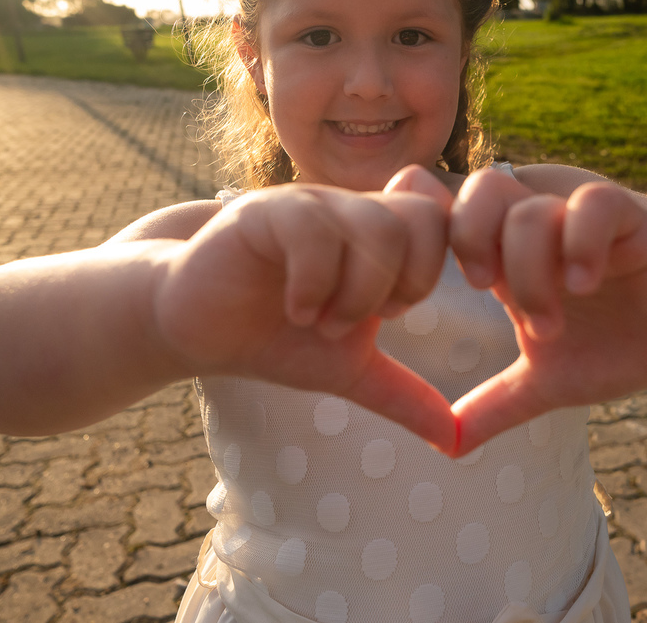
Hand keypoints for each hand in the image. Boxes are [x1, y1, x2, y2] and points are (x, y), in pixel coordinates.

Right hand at [151, 179, 458, 452]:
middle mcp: (350, 210)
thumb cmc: (274, 336)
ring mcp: (310, 206)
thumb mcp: (348, 369)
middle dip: (403, 283)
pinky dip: (314, 282)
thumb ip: (404, 394)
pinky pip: (314, 230)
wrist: (192, 324)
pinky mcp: (264, 212)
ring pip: (376, 224)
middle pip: (420, 219)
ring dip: (360, 289)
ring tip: (323, 322)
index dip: (431, 271)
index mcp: (378, 237)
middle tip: (362, 321)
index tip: (394, 314)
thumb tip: (455, 441)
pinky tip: (297, 311)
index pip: (440, 223)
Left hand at [442, 169, 646, 453]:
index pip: (450, 210)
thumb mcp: (548, 383)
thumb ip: (496, 406)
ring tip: (548, 323)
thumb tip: (443, 446)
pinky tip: (584, 284)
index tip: (431, 285)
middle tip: (486, 290)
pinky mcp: (631, 224)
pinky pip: (595, 205)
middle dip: (470, 239)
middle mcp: (540, 233)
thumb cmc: (619, 350)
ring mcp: (582, 224)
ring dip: (529, 269)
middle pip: (481, 191)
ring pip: (530, 208)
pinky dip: (580, 242)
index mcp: (509, 260)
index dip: (428, 226)